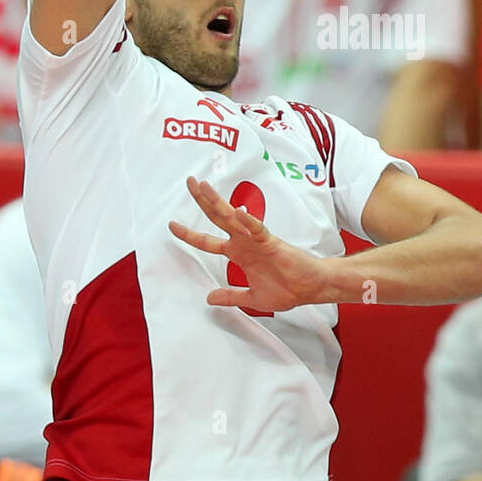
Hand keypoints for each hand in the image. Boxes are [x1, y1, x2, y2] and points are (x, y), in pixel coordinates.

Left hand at [169, 176, 330, 313]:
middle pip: (217, 217)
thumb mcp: (252, 297)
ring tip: (205, 188)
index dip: (189, 234)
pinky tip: (238, 211)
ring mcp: (256, 240)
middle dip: (202, 200)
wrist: (309, 288)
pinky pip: (257, 229)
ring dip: (218, 202)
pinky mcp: (271, 242)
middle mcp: (243, 242)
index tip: (172, 225)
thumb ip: (231, 296)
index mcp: (238, 254)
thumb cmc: (287, 289)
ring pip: (233, 217)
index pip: (208, 241)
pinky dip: (248, 220)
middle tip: (190, 182)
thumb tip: (209, 298)